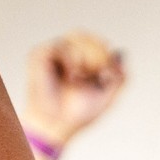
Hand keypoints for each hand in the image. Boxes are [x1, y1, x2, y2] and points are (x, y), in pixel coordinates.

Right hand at [22, 30, 125, 147]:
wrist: (57, 125)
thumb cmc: (78, 114)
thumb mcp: (108, 97)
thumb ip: (120, 77)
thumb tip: (121, 51)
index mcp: (80, 62)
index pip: (96, 42)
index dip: (106, 52)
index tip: (109, 73)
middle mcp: (65, 54)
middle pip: (86, 35)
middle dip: (98, 53)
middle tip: (96, 73)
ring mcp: (52, 53)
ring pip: (75, 36)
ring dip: (85, 58)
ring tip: (79, 78)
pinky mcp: (38, 54)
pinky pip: (61, 45)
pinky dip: (71, 60)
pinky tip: (70, 76)